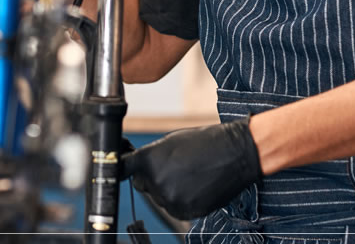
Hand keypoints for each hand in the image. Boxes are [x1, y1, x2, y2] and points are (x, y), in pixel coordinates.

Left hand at [119, 119, 260, 219]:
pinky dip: (181, 198)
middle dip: (151, 177)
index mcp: (148, 159)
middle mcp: (155, 181)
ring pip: (159, 196)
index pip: (123, 168)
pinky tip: (194, 185)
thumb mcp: (170, 142)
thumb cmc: (203, 142)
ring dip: (167, 188)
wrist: (233, 154)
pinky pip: (174, 207)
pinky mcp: (184, 211)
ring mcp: (170, 199)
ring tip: (188, 173)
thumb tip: (137, 167)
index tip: (121, 169)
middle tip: (171, 166)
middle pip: (142, 184)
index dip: (123, 168)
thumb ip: (151, 157)